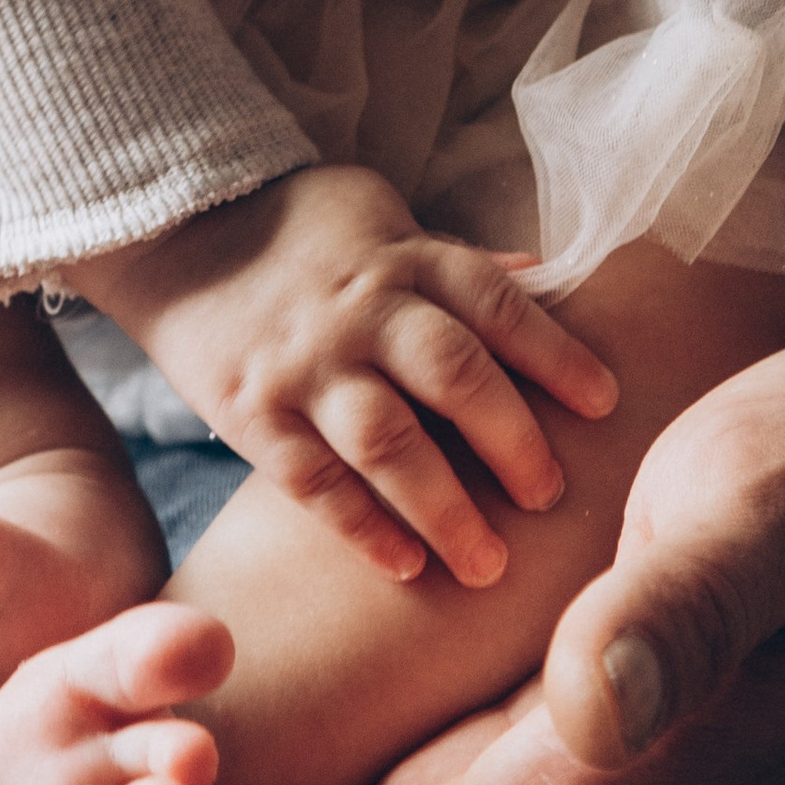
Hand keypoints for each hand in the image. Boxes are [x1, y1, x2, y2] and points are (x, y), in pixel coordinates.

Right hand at [77, 164, 616, 587]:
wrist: (177, 232)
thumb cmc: (300, 230)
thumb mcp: (382, 217)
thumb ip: (457, 262)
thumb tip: (546, 278)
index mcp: (403, 258)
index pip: (495, 302)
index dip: (555, 351)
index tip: (607, 402)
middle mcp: (359, 311)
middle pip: (451, 372)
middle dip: (511, 439)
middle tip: (554, 497)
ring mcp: (304, 365)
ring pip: (386, 440)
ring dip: (445, 507)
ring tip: (491, 564)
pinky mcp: (252, 413)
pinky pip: (313, 481)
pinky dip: (361, 527)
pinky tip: (406, 567)